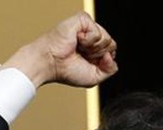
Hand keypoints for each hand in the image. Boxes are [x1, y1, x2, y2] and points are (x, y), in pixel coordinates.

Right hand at [3, 11, 117, 87]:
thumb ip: (110, 70)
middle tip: (82, 56)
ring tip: (78, 48)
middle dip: (99, 55)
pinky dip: (88, 41)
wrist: (50, 63)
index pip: (112, 52)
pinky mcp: (82, 20)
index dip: (103, 61)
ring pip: (107, 39)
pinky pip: (98, 32)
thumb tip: (112, 56)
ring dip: (93, 49)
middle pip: (112, 45)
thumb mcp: (94, 77)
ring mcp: (87, 28)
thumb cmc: (66, 70)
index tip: (88, 63)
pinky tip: (77, 40)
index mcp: (93, 49)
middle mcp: (91, 37)